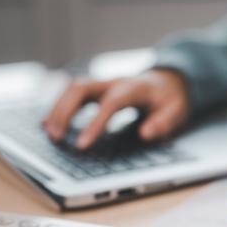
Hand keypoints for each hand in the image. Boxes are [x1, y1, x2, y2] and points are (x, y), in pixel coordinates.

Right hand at [43, 69, 188, 148]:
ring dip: (58, 109)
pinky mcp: (97, 89)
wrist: (169, 80)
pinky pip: (72, 93)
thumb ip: (164, 122)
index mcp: (135, 88)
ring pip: (73, 88)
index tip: (81, 146)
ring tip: (49, 134)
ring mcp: (104, 83)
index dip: (94, 124)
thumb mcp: (177, 111)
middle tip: (56, 137)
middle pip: (82, 88)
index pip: (111, 104)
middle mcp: (114, 82)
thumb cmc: (170, 99)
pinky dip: (59, 107)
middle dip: (65, 111)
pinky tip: (49, 124)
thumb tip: (146, 133)